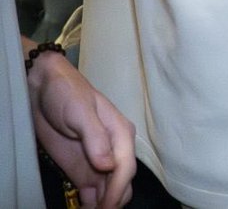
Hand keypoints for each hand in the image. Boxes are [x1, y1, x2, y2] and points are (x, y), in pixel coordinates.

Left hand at [23, 40, 135, 208]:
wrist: (44, 90)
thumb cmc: (68, 94)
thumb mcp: (81, 112)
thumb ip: (96, 138)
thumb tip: (108, 165)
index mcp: (120, 135)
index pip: (125, 168)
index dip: (116, 190)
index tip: (105, 207)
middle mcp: (114, 150)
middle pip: (122, 183)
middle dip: (114, 201)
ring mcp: (98, 162)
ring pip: (110, 190)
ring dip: (104, 204)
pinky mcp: (82, 169)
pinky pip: (93, 192)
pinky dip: (92, 203)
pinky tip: (85, 208)